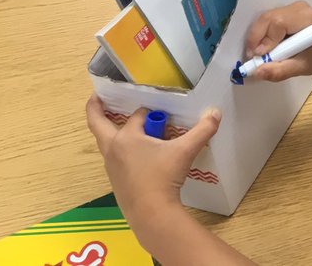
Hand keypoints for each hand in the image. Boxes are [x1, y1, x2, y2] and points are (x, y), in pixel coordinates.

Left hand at [86, 95, 220, 221]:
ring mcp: (111, 167)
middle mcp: (113, 149)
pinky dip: (122, 150)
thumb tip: (215, 113)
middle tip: (97, 97)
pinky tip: (139, 155)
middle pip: (97, 124)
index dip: (151, 112)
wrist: (151, 213)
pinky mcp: (115, 181)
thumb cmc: (164, 177)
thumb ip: (203, 129)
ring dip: (113, 132)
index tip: (163, 115)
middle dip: (95, 109)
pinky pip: (115, 158)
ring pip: (107, 142)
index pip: (138, 115)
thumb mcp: (185, 151)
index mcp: (126, 138)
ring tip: (126, 127)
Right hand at [243, 1, 311, 80]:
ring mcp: (293, 7)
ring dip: (257, 36)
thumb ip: (278, 72)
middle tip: (253, 56)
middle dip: (256, 38)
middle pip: (268, 18)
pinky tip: (265, 45)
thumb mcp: (298, 69)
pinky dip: (261, 33)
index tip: (259, 56)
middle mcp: (300, 9)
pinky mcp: (286, 10)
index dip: (265, 39)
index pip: (278, 23)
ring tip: (260, 53)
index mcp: (307, 20)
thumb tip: (257, 72)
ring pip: (265, 19)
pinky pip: (267, 20)